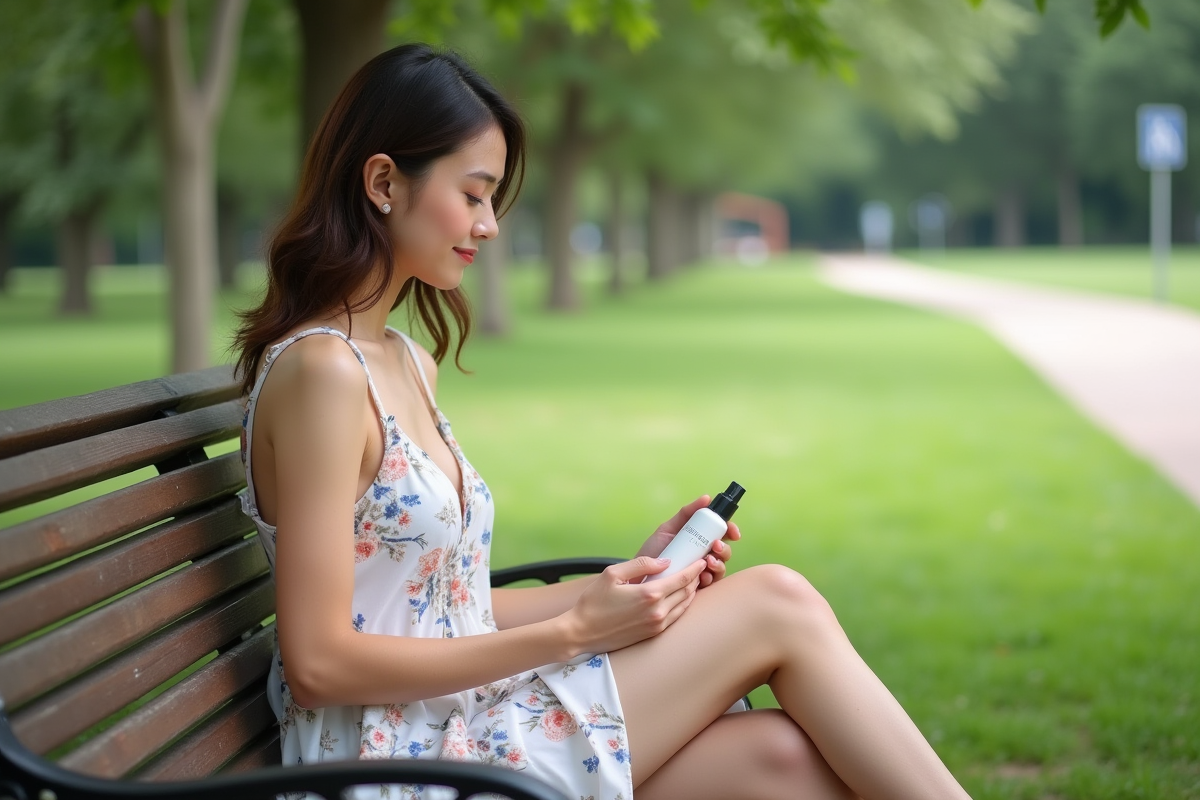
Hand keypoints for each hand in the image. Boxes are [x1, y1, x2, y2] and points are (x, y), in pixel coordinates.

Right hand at [562, 556, 705, 654]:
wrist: (582, 633)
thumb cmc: (594, 602)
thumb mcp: (612, 573)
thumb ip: (641, 564)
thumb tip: (665, 561)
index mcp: (649, 594)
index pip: (682, 579)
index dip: (695, 569)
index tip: (701, 560)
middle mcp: (658, 612)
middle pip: (687, 592)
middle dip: (695, 579)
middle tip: (698, 568)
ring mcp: (656, 625)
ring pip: (684, 606)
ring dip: (691, 593)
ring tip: (691, 581)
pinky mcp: (652, 634)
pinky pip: (675, 617)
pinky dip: (682, 605)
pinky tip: (678, 598)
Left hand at [635, 496, 741, 588]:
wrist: (638, 574)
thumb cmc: (653, 551)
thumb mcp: (668, 529)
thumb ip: (686, 513)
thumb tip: (706, 498)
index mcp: (698, 539)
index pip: (721, 532)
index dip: (730, 530)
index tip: (732, 532)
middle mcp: (702, 554)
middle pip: (724, 550)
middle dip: (725, 548)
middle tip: (715, 546)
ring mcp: (701, 571)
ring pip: (721, 566)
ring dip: (720, 563)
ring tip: (708, 561)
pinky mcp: (697, 586)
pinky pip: (711, 583)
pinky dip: (710, 578)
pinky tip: (702, 576)